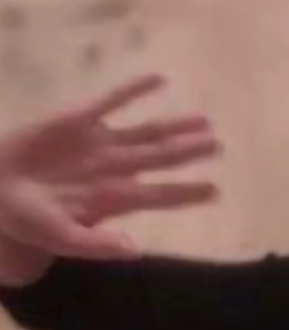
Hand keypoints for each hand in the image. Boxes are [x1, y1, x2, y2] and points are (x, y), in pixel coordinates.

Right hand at [0, 76, 222, 280]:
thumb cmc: (29, 221)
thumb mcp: (61, 239)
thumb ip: (97, 244)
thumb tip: (135, 249)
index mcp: (114, 199)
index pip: (159, 195)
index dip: (187, 193)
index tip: (216, 192)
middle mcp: (114, 169)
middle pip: (160, 158)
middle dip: (189, 152)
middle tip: (219, 146)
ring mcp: (98, 143)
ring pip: (144, 132)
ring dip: (174, 125)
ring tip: (205, 120)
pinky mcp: (76, 120)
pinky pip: (110, 100)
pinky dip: (133, 90)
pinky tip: (159, 79)